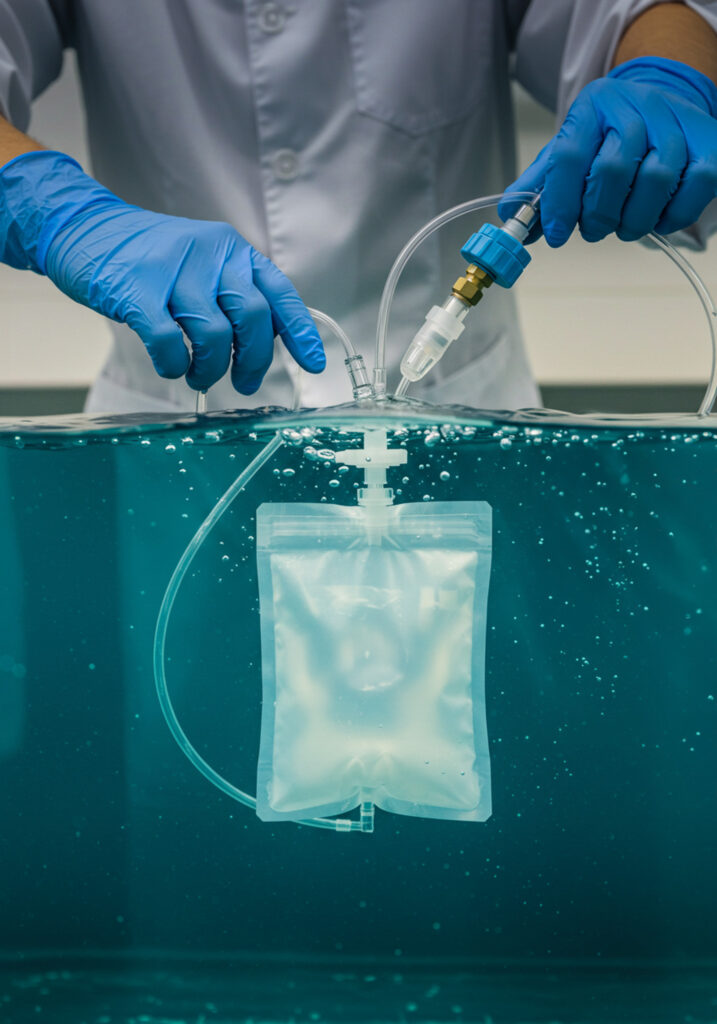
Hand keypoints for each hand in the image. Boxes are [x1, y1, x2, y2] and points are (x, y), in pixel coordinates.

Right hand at [0, 151, 324, 392]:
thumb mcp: (201, 262)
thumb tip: (262, 343)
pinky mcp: (137, 290)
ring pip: (214, 336)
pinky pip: (170, 343)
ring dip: (210, 369)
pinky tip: (172, 366)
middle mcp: (210, 255)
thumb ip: (232, 293)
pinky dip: (175, 365)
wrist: (82, 227)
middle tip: (242, 382)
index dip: (299, 332)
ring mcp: (174, 271)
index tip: (313, 363)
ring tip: (198, 376)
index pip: (278, 293)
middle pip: (252, 319)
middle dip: (253, 361)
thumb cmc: (145, 256)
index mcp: (231, 250)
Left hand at [501, 57, 716, 245]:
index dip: (559, 203)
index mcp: (593, 105)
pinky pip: (694, 188)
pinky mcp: (709, 142)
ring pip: (655, 181)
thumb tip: (511, 217)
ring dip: (633, 220)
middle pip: (612, 170)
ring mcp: (676, 121)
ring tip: (623, 226)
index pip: (569, 156)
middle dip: (597, 215)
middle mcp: (636, 105)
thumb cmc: (610, 136)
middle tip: (593, 230)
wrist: (663, 101)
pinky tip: (656, 218)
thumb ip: (540, 184)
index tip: (555, 233)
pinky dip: (672, 217)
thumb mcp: (569, 151)